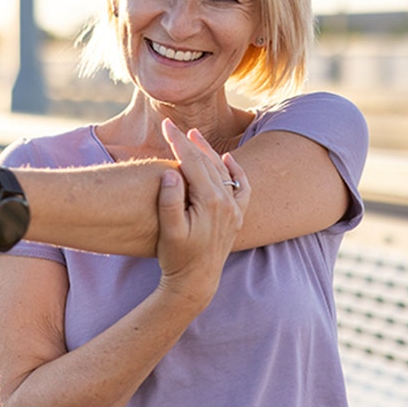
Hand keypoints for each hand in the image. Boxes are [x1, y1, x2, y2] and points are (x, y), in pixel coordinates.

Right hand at [154, 119, 249, 310]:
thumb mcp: (169, 231)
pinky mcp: (237, 216)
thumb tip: (172, 172)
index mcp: (211, 202)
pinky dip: (236, 171)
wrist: (197, 281)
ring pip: (223, 171)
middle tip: (173, 126)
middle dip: (190, 143)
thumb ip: (170, 202)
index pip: (193, 163)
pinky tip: (228, 159)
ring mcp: (235, 209)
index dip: (178, 142)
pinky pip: (242, 187)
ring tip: (193, 136)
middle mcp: (228, 202)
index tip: (166, 125)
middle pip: (208, 163)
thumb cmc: (177, 257)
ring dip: (209, 152)